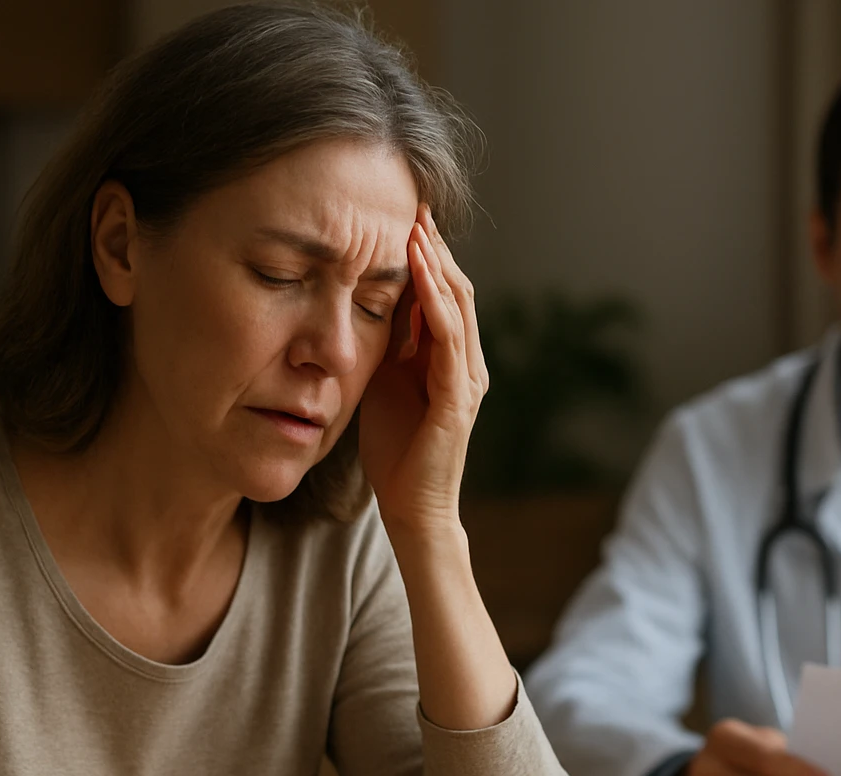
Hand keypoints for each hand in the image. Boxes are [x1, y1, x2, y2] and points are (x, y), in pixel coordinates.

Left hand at [358, 204, 486, 535]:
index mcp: (448, 358)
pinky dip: (435, 305)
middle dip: (435, 247)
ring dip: (437, 266)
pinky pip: (449, 342)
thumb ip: (389, 341)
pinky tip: (420, 276)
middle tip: (415, 205)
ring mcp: (468, 380)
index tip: (405, 214)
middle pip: (456, 290)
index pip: (442, 293)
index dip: (427, 253)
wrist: (410, 506)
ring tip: (417, 229)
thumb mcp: (384, 378)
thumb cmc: (395, 446)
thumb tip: (372, 296)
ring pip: (457, 309)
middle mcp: (467, 363)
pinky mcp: (459, 400)